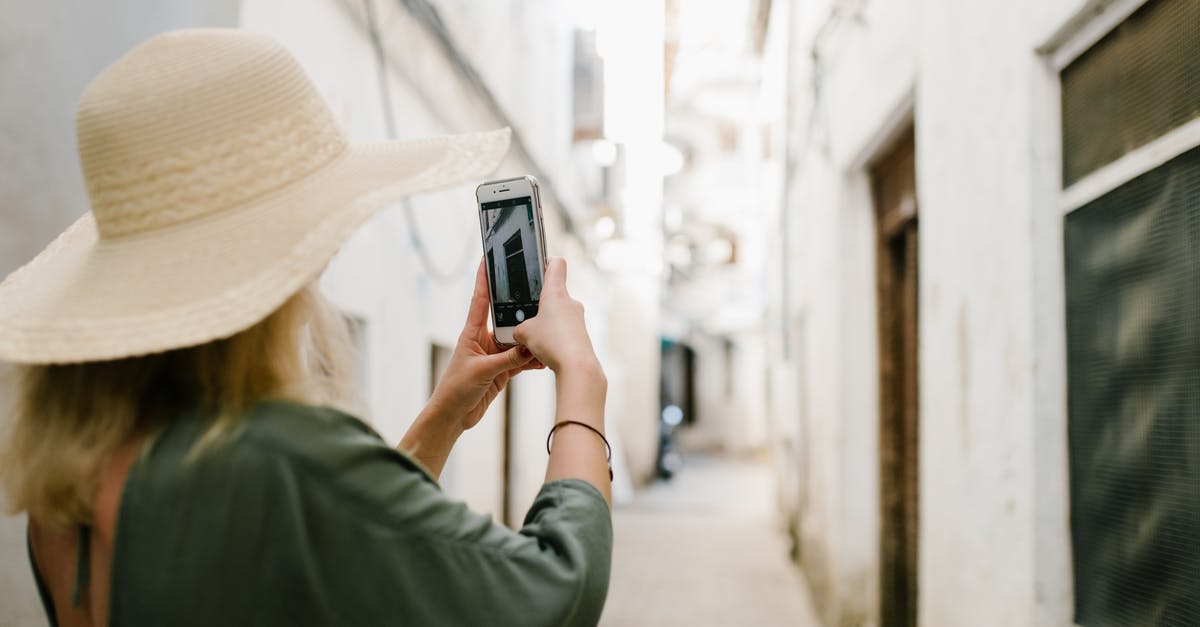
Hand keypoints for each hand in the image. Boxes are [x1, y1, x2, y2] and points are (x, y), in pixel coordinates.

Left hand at [424, 259, 543, 431]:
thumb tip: (530, 348)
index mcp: (472, 333)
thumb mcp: (483, 371)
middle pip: (506, 319)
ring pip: (518, 341)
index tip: (488, 258)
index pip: (479, 300)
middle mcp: (484, 340)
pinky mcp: (502, 370)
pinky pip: (521, 360)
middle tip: (538, 298)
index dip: (483, 278)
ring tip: (547, 333)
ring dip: (531, 340)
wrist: (453, 415)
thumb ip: (507, 359)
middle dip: (521, 310)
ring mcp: (494, 354)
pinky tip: (544, 359)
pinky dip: (532, 360)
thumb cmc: (456, 389)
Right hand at [513, 257, 601, 376]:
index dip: (546, 261)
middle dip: (539, 302)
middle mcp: (570, 302)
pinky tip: (545, 349)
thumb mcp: (524, 333)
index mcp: (555, 293)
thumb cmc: (553, 344)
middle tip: (526, 313)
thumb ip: (518, 327)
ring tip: (534, 337)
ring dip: (546, 322)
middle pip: (554, 293)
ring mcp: (578, 318)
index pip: (556, 264)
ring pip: (558, 314)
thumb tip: (520, 332)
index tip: (538, 264)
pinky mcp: (581, 334)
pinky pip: (564, 330)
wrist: (576, 366)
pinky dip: (554, 336)